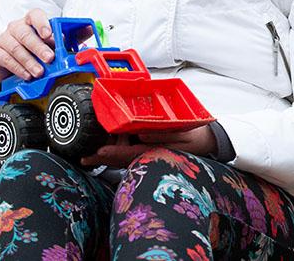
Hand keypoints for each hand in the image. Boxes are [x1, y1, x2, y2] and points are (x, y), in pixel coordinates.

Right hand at [0, 9, 55, 81]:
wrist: (13, 64)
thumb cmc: (34, 50)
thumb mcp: (49, 44)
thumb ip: (60, 41)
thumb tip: (76, 38)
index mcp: (30, 21)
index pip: (35, 15)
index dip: (42, 23)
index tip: (48, 34)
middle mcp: (16, 27)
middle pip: (26, 34)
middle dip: (39, 48)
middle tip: (49, 58)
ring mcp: (4, 39)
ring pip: (16, 49)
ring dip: (30, 62)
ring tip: (40, 72)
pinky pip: (6, 60)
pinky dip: (18, 69)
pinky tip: (27, 75)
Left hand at [80, 125, 217, 167]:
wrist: (208, 141)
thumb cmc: (196, 137)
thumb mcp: (182, 134)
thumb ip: (161, 135)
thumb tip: (141, 134)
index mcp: (154, 152)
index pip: (129, 154)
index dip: (112, 154)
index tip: (98, 153)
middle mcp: (148, 154)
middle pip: (121, 158)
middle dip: (103, 159)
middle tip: (85, 159)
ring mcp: (148, 153)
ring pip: (123, 156)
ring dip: (109, 154)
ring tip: (92, 153)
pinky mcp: (149, 150)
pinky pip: (130, 152)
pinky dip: (118, 150)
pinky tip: (109, 146)